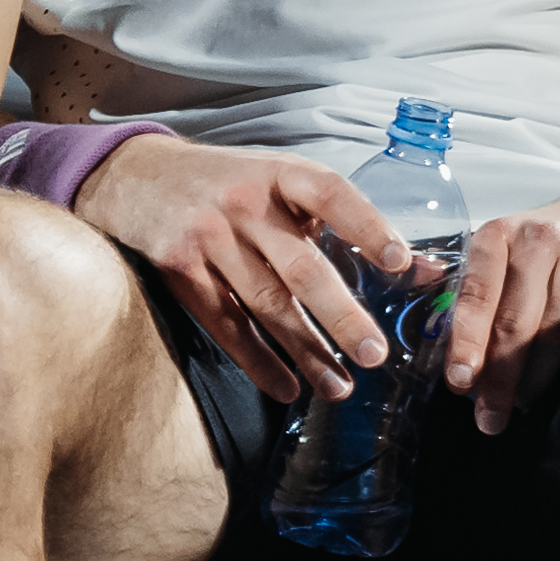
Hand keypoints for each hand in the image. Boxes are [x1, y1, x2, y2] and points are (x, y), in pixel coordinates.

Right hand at [72, 135, 426, 404]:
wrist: (135, 176)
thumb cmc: (229, 184)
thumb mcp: (283, 184)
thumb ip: (345, 223)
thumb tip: (423, 271)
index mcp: (280, 174)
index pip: (332, 195)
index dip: (367, 226)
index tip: (400, 262)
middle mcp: (245, 204)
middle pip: (300, 266)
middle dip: (340, 314)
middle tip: (374, 353)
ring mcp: (208, 237)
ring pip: (266, 304)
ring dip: (306, 351)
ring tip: (340, 386)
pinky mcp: (179, 269)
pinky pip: (225, 324)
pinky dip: (257, 361)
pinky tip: (287, 386)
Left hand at [444, 183, 559, 431]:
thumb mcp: (516, 252)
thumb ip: (487, 294)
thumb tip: (463, 365)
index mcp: (501, 234)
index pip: (476, 296)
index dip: (467, 343)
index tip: (461, 382)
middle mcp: (541, 234)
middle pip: (516, 322)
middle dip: (501, 378)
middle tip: (491, 419)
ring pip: (558, 329)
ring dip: (543, 374)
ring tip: (530, 401)